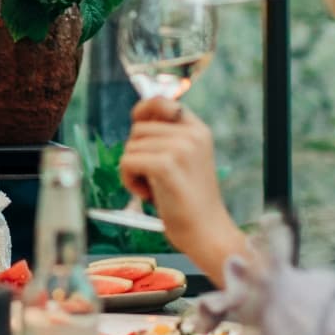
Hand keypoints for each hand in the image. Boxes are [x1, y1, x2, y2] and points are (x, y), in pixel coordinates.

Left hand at [117, 98, 247, 273]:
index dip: (142, 111)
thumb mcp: (185, 160)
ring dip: (133, 171)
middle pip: (138, 129)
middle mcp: (192, 134)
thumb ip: (167, 138)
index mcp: (198, 129)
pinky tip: (148, 196)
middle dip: (137, 154)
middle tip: (153, 179)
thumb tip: (138, 118)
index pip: (161, 101)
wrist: (207, 233)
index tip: (138, 129)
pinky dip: (129, 181)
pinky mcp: (167, 165)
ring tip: (154, 189)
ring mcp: (181, 148)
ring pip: (130, 147)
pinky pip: (127, 162)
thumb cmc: (189, 201)